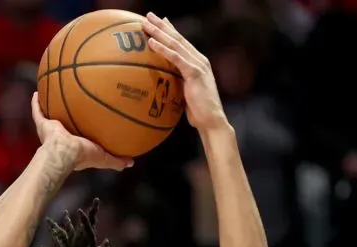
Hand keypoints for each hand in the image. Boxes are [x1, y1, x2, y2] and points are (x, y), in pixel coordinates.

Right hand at [30, 93, 130, 170]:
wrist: (64, 153)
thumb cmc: (83, 156)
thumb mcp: (104, 158)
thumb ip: (116, 160)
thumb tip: (131, 162)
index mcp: (75, 145)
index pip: (80, 135)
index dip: (84, 127)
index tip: (89, 118)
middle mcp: (63, 137)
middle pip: (65, 122)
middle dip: (68, 114)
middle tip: (74, 102)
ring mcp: (51, 130)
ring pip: (50, 115)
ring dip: (51, 106)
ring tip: (55, 92)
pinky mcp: (43, 125)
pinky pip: (37, 111)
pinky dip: (36, 102)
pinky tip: (37, 91)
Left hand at [142, 13, 227, 131]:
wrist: (211, 120)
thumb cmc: (198, 112)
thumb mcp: (186, 94)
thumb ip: (178, 84)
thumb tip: (164, 85)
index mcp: (198, 63)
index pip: (182, 43)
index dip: (170, 30)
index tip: (160, 21)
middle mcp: (199, 60)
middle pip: (178, 38)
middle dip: (162, 25)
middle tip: (148, 15)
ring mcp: (198, 64)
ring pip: (175, 44)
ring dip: (159, 32)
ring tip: (145, 23)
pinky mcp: (194, 72)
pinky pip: (175, 57)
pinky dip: (162, 49)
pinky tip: (151, 42)